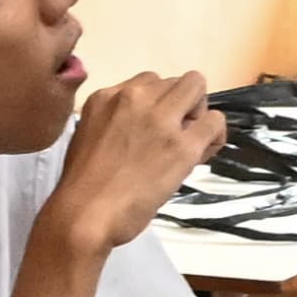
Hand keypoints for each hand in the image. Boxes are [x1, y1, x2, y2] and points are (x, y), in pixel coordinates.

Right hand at [35, 73, 224, 258]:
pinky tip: (202, 153)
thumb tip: (141, 129)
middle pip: (174, 81)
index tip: (154, 129)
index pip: (147, 83)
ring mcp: (160, 120)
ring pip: (196, 86)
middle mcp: (134, 98)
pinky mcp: (182, 145)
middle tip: (174, 135)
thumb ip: (114, 122)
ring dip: (197, 112)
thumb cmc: (81, 187)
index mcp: (107, 97)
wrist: (85, 215)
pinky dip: (213, 135)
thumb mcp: (89, 136)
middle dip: (179, 104)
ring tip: (188, 141)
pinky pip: (214, 121)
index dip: (157, 104)